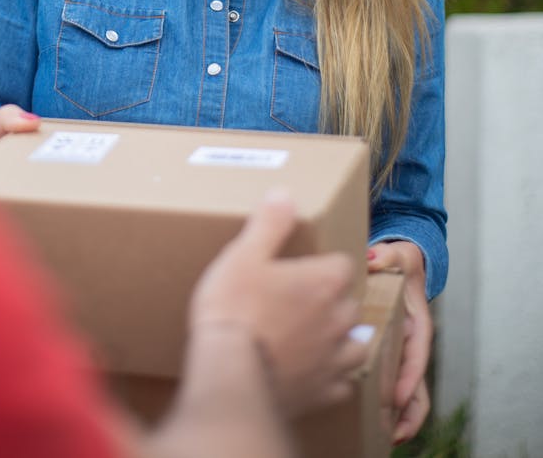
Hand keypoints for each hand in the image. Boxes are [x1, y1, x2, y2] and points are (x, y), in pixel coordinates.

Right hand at [190, 191, 367, 418]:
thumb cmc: (235, 310)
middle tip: (309, 297)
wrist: (230, 375)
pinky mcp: (321, 393)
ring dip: (346, 339)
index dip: (326, 263)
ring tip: (328, 335)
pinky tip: (320, 373)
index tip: (308, 264)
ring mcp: (332, 359)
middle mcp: (336, 319)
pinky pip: (342, 385)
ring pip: (358, 345)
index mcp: (322, 282)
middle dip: (335, 299)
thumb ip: (268, 224)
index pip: (343, 263)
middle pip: (351, 302)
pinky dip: (335, 378)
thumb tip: (285, 195)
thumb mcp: (243, 255)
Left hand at [367, 240, 430, 442]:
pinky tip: (371, 419)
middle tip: (393, 433)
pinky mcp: (390, 357)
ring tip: (385, 437)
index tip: (399, 398)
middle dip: (408, 412)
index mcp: (418, 326)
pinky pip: (392, 387)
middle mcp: (413, 345)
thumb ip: (387, 255)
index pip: (417, 356)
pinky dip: (387, 406)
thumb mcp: (395, 255)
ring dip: (400, 417)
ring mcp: (402, 354)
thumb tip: (374, 258)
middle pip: (418, 386)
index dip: (410, 378)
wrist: (398, 264)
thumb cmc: (398, 262)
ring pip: (409, 394)